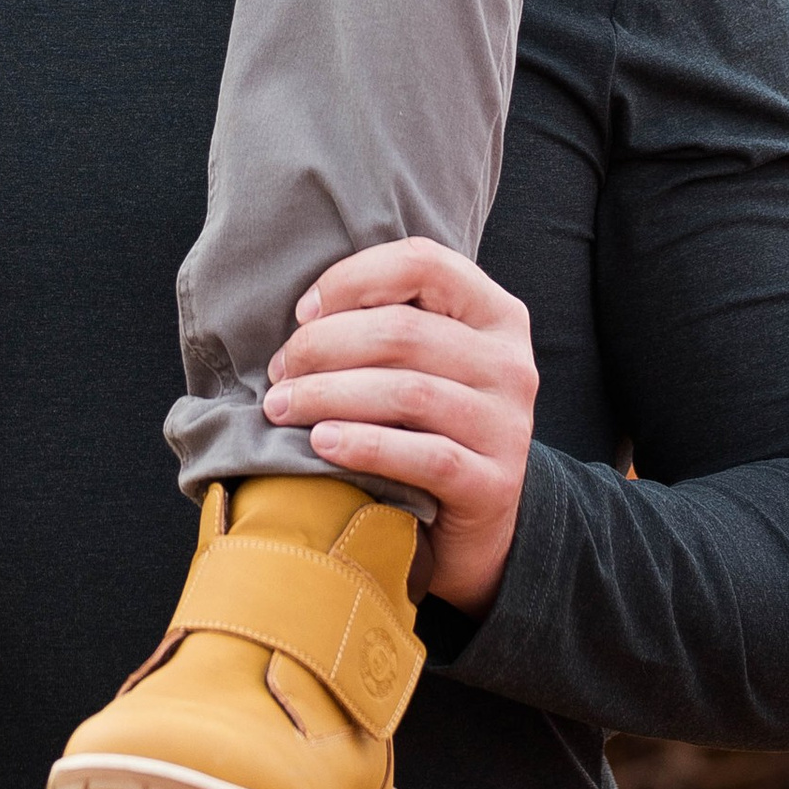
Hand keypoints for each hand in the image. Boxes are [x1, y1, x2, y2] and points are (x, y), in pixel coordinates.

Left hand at [261, 238, 537, 614]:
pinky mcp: (494, 484)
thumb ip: (387, 324)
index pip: (423, 262)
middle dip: (323, 347)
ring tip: (281, 407)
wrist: (474, 526)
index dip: (352, 280)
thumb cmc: (427, 427)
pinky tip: (322, 443)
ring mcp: (507, 425)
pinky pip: (423, 456)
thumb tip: (304, 316)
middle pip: (403, 331)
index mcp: (495, 313)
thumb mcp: (423, 363)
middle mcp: (510, 363)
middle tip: (278, 373)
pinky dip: (365, 445)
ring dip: (329, 395)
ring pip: (407, 392)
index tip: (302, 314)